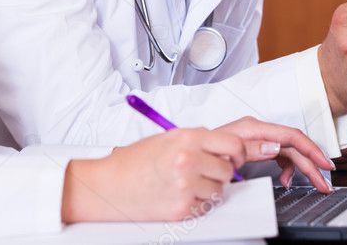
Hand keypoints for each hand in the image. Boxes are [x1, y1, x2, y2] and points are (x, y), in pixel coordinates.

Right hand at [61, 128, 245, 222]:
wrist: (110, 184)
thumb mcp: (167, 138)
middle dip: (219, 173)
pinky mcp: (182, 208)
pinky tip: (178, 195)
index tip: (234, 157)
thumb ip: (196, 139)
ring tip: (186, 184)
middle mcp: (189, 159)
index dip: (237, 153)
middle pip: (228, 170)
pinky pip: (204, 208)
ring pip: (218, 191)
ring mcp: (186, 185)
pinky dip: (196, 204)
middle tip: (203, 172)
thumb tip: (223, 145)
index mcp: (187, 138)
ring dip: (208, 190)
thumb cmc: (134, 161)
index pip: (233, 144)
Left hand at [216, 116, 333, 191]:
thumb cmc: (205, 151)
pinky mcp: (256, 146)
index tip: (324, 163)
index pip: (290, 135)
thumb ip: (251, 148)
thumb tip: (276, 147)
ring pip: (289, 151)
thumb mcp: (227, 152)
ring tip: (313, 183)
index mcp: (252, 128)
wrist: (191, 153)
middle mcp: (257, 130)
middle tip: (324, 183)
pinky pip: (280, 155)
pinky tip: (286, 179)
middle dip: (311, 163)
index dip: (310, 149)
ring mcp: (258, 138)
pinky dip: (288, 167)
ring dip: (303, 167)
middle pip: (293, 145)